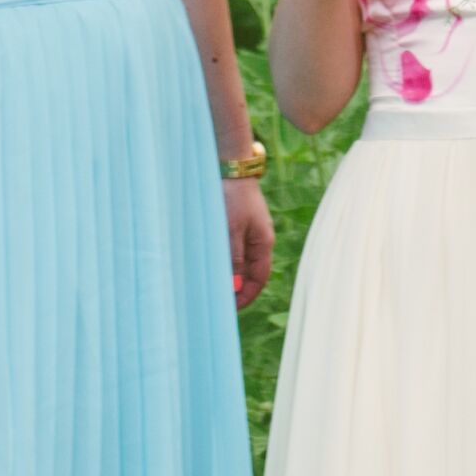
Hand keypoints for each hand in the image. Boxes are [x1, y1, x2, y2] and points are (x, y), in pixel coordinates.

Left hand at [222, 172, 275, 306]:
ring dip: (229, 274)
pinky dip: (226, 260)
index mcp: (263, 243)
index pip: (259, 279)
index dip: (246, 296)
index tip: (229, 309)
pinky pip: (235, 249)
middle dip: (236, 288)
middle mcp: (259, 239)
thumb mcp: (231, 230)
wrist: (231, 166)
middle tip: (217, 301)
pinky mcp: (239, 223)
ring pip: (241, 261)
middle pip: (251, 272)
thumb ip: (233, 259)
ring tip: (211, 285)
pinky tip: (212, 264)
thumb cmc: (232, 197)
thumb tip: (233, 288)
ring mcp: (250, 231)